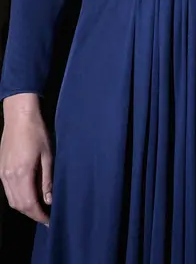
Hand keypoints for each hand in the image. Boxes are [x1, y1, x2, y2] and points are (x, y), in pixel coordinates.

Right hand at [0, 94, 52, 224]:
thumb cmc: (37, 132)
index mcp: (21, 174)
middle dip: (33, 214)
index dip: (40, 215)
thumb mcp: (48, 155)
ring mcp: (2, 174)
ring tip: (40, 208)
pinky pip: (8, 191)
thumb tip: (49, 199)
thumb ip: (47, 179)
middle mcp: (9, 177)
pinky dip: (18, 198)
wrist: (19, 116)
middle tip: (47, 217)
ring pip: (12, 200)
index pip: (29, 204)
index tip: (50, 220)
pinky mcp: (1, 169)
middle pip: (18, 205)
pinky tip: (29, 195)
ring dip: (25, 208)